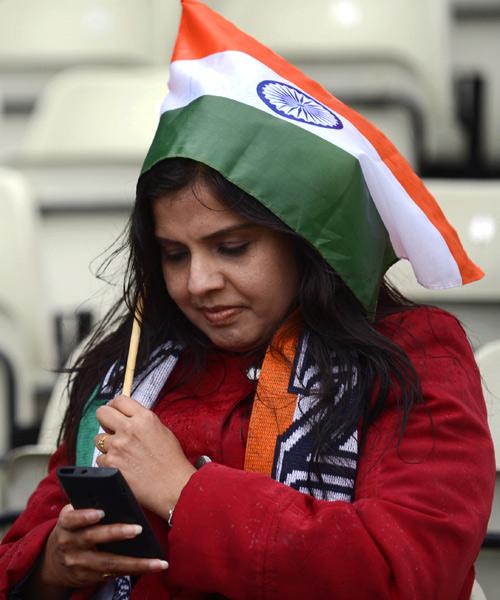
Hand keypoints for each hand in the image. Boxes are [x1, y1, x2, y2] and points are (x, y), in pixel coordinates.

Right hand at [36, 504, 167, 589]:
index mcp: (66, 523)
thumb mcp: (73, 516)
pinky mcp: (87, 578)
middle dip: (116, 533)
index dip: (85, 516)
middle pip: (93, 539)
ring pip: (108, 563)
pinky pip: (112, 574)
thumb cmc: (74, 528)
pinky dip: (132, 570)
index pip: (73, 518)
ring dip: (135, 563)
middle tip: (138, 528)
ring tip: (157, 561)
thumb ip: (89, 507)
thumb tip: (119, 497)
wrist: (53, 561)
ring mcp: (78, 563)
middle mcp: (69, 544)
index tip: (101, 512)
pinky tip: (150, 567)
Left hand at [95, 395, 195, 518]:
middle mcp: (129, 428)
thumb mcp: (161, 430)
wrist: (173, 486)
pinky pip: (100, 459)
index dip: (114, 405)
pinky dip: (108, 464)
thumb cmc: (171, 460)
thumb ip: (142, 421)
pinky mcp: (110, 464)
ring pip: (98, 439)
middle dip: (104, 420)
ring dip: (107, 445)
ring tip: (122, 455)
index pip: (119, 400)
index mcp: (144, 418)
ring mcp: (118, 446)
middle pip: (102, 413)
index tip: (114, 411)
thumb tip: (126, 416)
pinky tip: (122, 468)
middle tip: (110, 429)